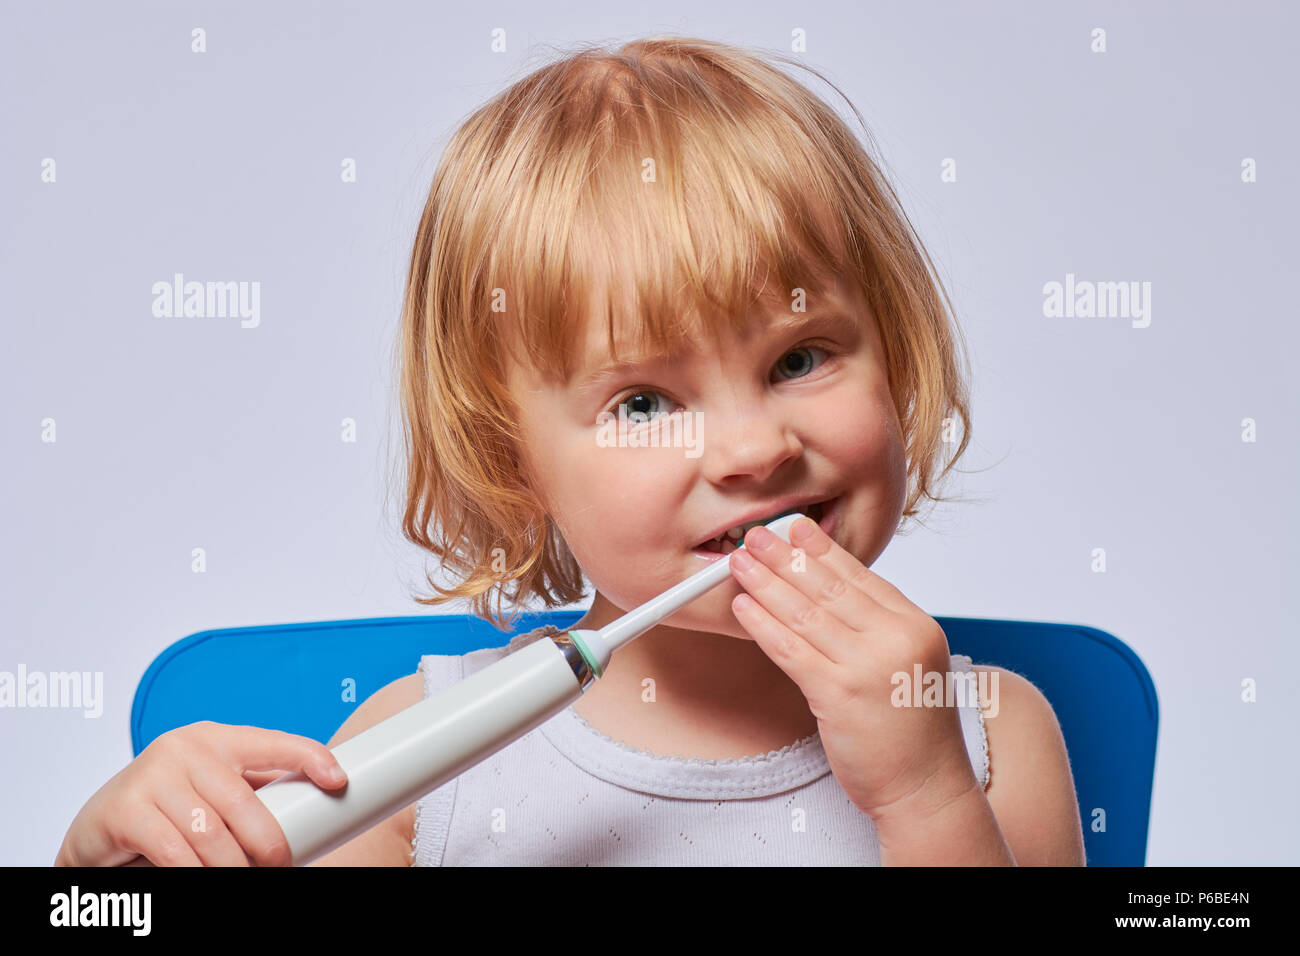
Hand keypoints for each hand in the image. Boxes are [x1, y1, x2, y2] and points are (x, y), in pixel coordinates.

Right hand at [55, 721, 347, 866]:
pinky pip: (176, 853)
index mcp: (216, 738)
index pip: (272, 742)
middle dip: (269, 845)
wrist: (99, 825)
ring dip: (233, 867)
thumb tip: (314, 808)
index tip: (338, 780)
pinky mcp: (127, 808)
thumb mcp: (211, 788)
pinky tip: (203, 879)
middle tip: (280, 867)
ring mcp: (153, 775)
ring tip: (243, 878)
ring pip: (211, 835)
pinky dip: (195, 874)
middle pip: (244, 803)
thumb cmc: (171, 807)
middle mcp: (185, 748)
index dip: (309, 757)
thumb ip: (250, 791)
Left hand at [728, 517, 979, 820]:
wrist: (927, 789)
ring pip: (804, 614)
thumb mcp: (910, 666)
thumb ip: (878, 631)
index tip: (797, 529)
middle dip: (786, 558)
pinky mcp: (838, 695)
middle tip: (756, 535)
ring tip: (740, 564)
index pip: (862, 577)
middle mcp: (895, 639)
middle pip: (829, 588)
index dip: (824, 551)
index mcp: (916, 627)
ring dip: (766, 584)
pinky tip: (743, 608)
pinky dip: (762, 625)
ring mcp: (867, 666)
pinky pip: (790, 650)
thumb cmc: (915, 734)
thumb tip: (829, 596)